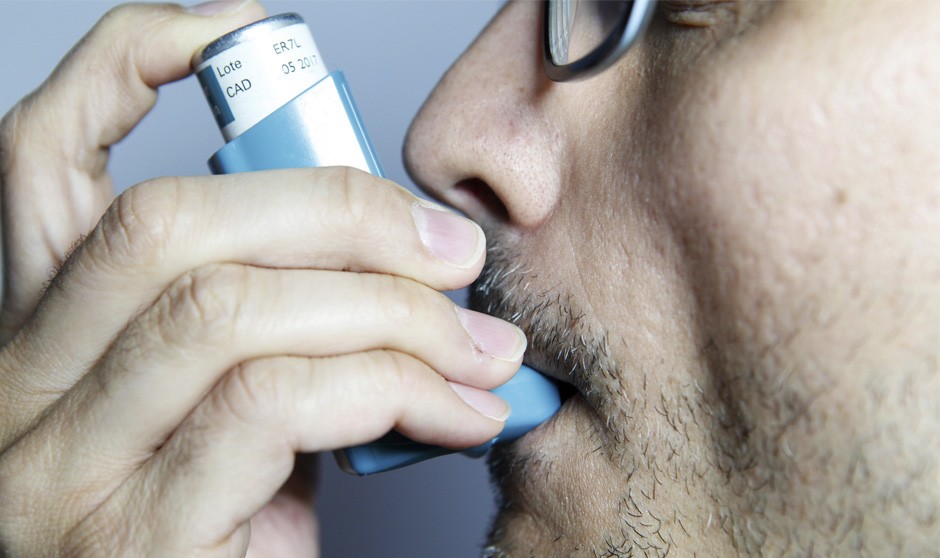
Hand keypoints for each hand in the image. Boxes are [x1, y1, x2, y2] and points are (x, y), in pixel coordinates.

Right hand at [0, 3, 521, 555]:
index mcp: (43, 341)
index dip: (124, 63)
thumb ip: (279, 325)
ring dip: (392, 312)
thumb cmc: (234, 534)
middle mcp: (21, 397)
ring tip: (477, 349)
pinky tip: (455, 413)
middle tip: (451, 250)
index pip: (38, 158)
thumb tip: (395, 254)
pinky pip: (276, 402)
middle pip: (167, 224)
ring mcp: (62, 472)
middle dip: (339, 210)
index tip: (241, 30)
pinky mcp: (134, 539)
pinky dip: (395, 388)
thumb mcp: (240, 409)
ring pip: (231, 309)